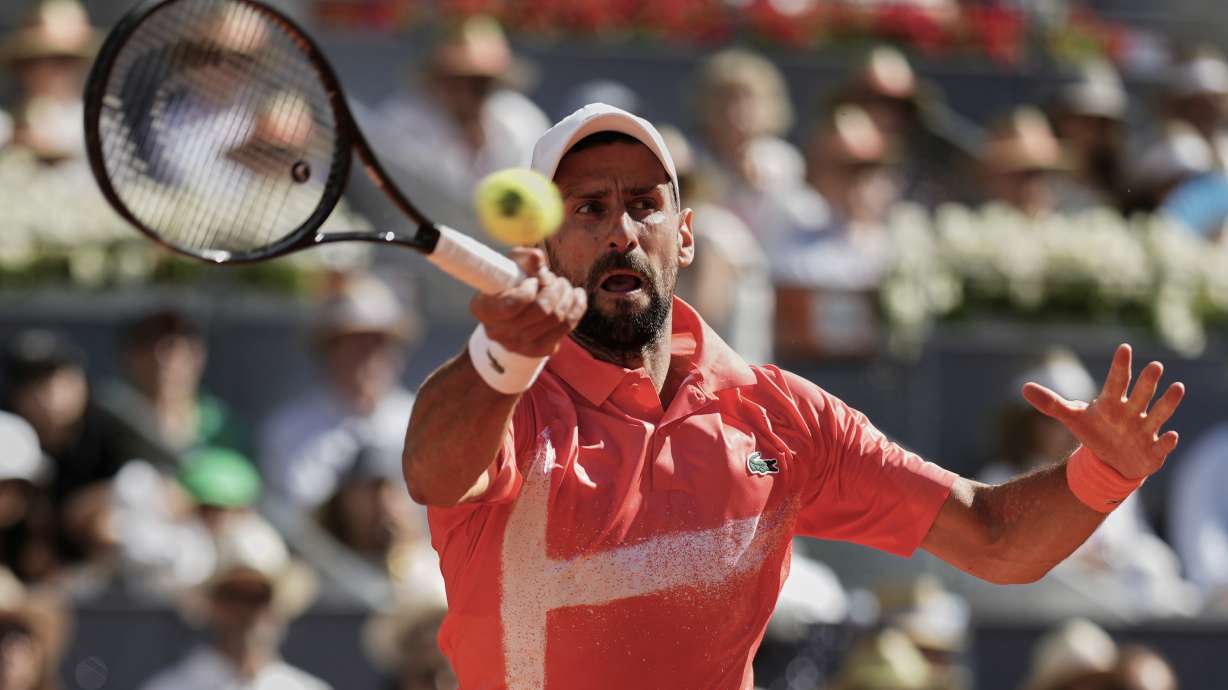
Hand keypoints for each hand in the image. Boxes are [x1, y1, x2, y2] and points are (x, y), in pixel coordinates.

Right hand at [470, 248, 586, 357]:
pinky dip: (576, 307)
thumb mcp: (511, 266)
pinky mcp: (541, 349)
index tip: (533, 280)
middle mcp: (500, 332)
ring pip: (557, 318)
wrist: (511, 317)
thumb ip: (522, 258)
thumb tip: (538, 258)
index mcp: (485, 310)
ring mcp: (521, 345)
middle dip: (554, 288)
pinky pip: (567, 326)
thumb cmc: (509, 284)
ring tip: (562, 285)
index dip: (530, 288)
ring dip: (566, 295)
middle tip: (553, 279)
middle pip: (542, 310)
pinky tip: (576, 295)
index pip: (513, 305)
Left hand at [1022, 344, 1183, 478]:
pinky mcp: (1153, 451)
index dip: (1119, 366)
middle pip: (1140, 394)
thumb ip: (1051, 403)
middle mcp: (1132, 411)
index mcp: (1112, 402)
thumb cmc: (1095, 432)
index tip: (1124, 348)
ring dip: (1167, 402)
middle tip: (1155, 366)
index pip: (1116, 380)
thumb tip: (1024, 387)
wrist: (1111, 461)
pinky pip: (1162, 445)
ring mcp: (1144, 430)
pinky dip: (1167, 441)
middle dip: (1147, 382)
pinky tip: (1172, 435)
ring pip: (1158, 414)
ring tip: (1177, 387)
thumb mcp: (1072, 418)